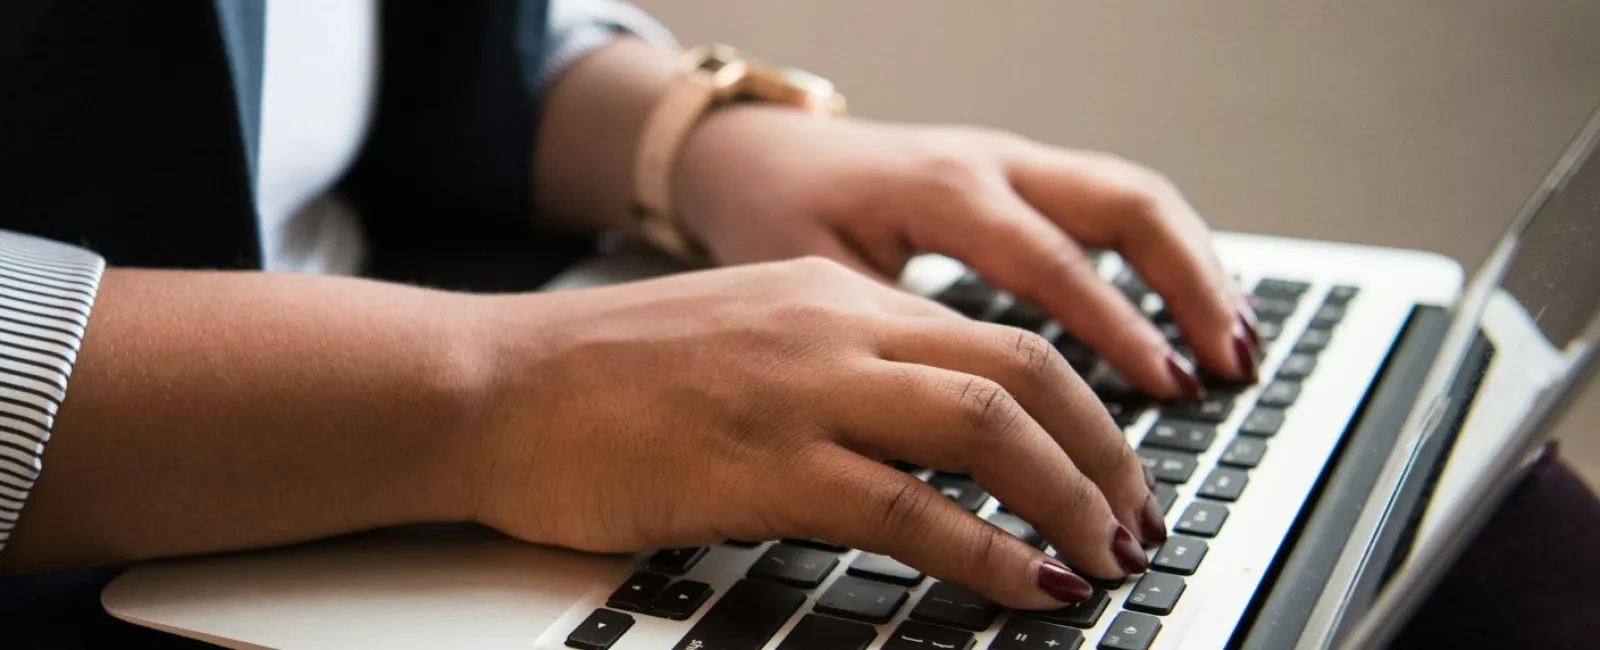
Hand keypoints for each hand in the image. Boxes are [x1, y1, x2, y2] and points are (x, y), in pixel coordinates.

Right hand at [471, 258, 1167, 608]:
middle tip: (1138, 519)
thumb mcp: (748, 340)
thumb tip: (938, 432)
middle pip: (1022, 371)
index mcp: (835, 294)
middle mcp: (834, 326)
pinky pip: (909, 508)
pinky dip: (989, 553)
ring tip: (1107, 556)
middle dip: (1105, 453)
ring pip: (986, 427)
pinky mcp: (761, 465)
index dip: (1082, 408)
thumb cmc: (606, 377)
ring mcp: (801, 391)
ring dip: (1070, 498)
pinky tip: (1031, 587)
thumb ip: (843, 367)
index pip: (1000, 337)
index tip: (1114, 468)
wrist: (493, 387)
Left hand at [674, 108, 1262, 397]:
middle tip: (1232, 365)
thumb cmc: (778, 218)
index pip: (1052, 260)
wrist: (756, 154)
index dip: (1117, 326)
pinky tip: (1195, 310)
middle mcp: (992, 164)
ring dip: (1194, 269)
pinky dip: (1165, 257)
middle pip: (1124, 205)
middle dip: (1189, 286)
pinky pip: (1113, 205)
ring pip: (1133, 198)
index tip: (1168, 385)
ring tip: (1239, 346)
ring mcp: (1013, 163)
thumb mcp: (819, 282)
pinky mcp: (1021, 177)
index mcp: (943, 189)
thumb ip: (897, 343)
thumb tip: (970, 431)